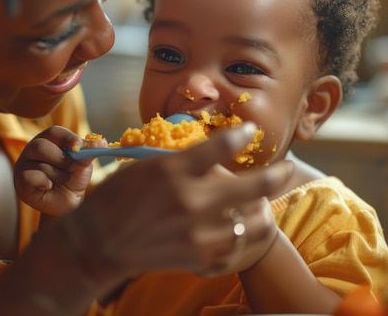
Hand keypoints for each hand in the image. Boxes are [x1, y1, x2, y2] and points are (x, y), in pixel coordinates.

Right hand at [14, 126, 101, 215]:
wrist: (67, 202)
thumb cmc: (73, 178)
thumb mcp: (83, 164)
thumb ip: (88, 153)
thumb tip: (102, 143)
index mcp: (49, 140)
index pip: (54, 132)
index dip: (67, 138)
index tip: (78, 146)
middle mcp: (33, 149)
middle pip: (42, 146)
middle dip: (63, 160)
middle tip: (74, 169)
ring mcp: (24, 165)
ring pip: (39, 165)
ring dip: (58, 175)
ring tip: (65, 180)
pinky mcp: (21, 182)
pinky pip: (29, 178)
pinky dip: (43, 182)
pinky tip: (49, 186)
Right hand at [58, 123, 293, 285]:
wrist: (100, 242)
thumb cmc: (119, 197)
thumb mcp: (147, 165)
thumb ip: (184, 159)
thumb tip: (219, 149)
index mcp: (174, 171)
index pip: (222, 146)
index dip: (242, 135)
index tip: (251, 130)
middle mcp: (191, 201)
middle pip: (253, 187)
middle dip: (278, 174)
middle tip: (287, 167)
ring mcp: (198, 234)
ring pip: (254, 221)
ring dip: (263, 209)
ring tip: (260, 202)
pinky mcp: (199, 258)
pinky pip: (238, 247)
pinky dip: (243, 236)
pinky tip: (240, 228)